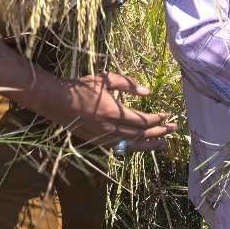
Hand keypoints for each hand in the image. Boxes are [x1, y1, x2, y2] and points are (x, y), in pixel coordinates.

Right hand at [60, 71, 177, 150]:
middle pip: (141, 134)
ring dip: (150, 145)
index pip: (143, 120)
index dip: (158, 119)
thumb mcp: (106, 79)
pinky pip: (120, 148)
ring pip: (132, 145)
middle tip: (174, 129)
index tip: (168, 115)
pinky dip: (133, 148)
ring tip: (164, 145)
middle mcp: (111, 129)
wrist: (56, 101)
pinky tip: (140, 146)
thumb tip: (148, 92)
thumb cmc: (81, 87)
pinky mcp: (97, 142)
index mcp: (114, 113)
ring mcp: (103, 138)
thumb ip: (128, 84)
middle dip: (160, 132)